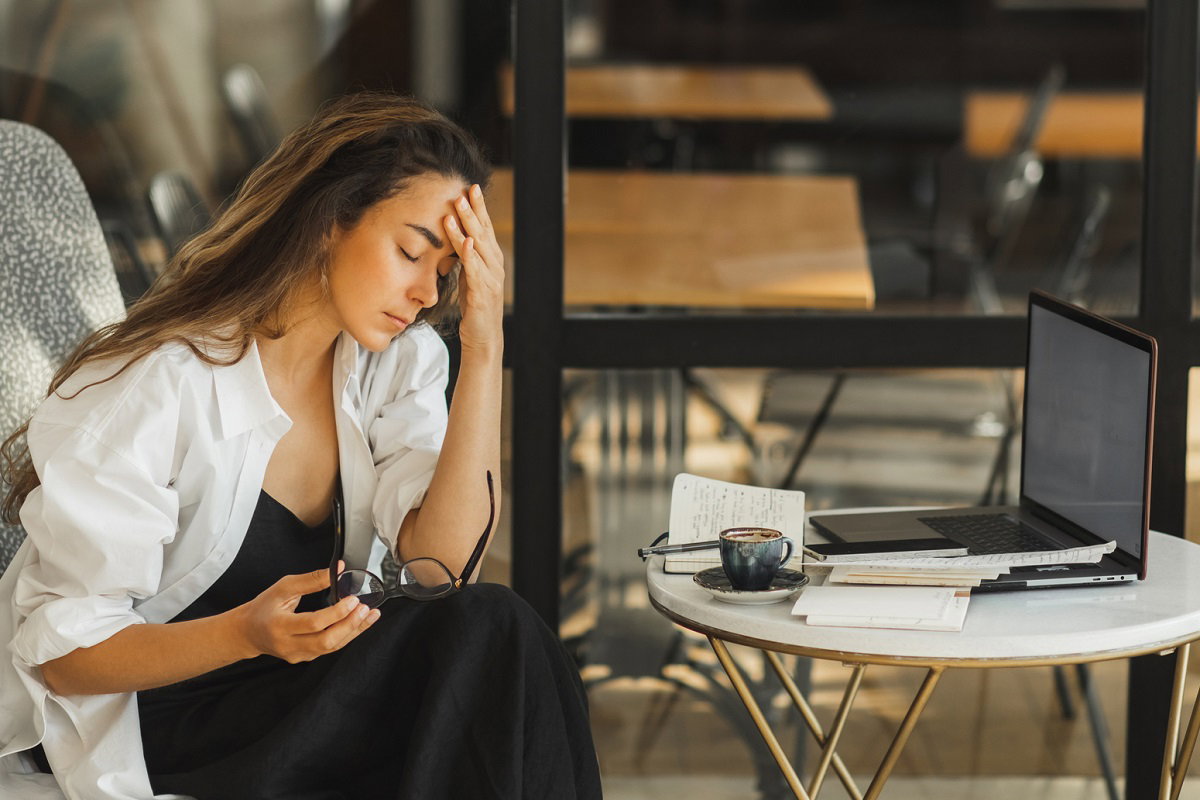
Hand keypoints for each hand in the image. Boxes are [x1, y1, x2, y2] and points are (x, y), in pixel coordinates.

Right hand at [233, 562, 379, 663]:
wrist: (249, 632)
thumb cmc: (265, 607)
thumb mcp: (283, 588)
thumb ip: (311, 580)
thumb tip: (337, 570)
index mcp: (279, 625)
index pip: (313, 623)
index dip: (336, 613)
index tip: (352, 599)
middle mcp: (288, 644)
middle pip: (325, 641)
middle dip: (349, 625)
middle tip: (365, 608)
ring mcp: (296, 654)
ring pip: (330, 647)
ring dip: (354, 631)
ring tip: (370, 615)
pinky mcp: (304, 658)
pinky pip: (329, 649)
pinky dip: (346, 635)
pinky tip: (359, 623)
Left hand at [444, 184, 504, 353]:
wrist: (483, 337)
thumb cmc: (475, 306)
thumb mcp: (469, 276)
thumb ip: (466, 258)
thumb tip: (457, 238)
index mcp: (491, 260)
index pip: (484, 229)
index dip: (478, 208)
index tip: (470, 187)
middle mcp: (495, 266)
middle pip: (483, 233)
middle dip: (474, 211)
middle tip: (465, 190)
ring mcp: (491, 279)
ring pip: (479, 247)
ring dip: (468, 226)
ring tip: (458, 208)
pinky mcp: (484, 294)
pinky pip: (476, 270)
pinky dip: (471, 255)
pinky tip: (466, 242)